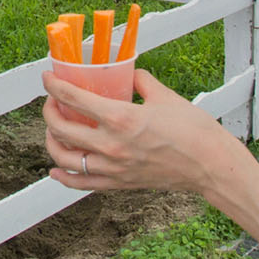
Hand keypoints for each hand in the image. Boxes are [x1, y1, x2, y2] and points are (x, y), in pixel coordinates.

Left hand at [42, 69, 246, 196]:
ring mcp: (113, 168)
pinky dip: (63, 176)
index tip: (46, 78)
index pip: (73, 99)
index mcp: (120, 117)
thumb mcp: (163, 95)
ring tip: (54, 129)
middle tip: (52, 101)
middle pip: (60, 129)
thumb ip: (140, 81)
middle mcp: (111, 145)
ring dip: (51, 140)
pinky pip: (81, 183)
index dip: (53, 86)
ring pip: (64, 157)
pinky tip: (55, 169)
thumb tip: (129, 74)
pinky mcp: (119, 184)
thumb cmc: (193, 129)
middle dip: (49, 111)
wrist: (211, 165)